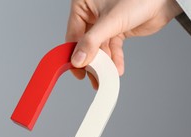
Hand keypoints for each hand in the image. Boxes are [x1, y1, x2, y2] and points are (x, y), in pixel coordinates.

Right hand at [66, 0, 182, 86]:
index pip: (73, 34)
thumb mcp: (110, 21)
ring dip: (105, 63)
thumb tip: (77, 60)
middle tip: (93, 76)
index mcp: (83, 4)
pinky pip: (113, 48)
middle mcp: (92, 13)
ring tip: (107, 74)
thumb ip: (92, 42)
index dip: (74, 53)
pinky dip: (115, 59)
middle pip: (86, 44)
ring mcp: (104, 22)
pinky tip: (117, 69)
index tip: (77, 69)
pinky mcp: (117, 30)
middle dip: (92, 61)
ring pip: (100, 48)